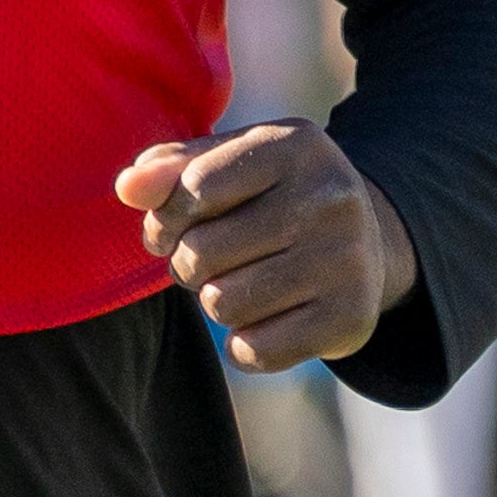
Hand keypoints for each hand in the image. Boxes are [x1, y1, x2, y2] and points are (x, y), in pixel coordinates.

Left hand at [115, 120, 415, 371]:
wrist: (368, 241)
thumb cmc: (272, 195)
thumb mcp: (229, 161)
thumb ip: (170, 167)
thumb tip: (128, 188)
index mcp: (294, 145)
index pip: (194, 187)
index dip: (165, 217)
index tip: (169, 227)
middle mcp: (330, 197)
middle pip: (203, 251)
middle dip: (188, 262)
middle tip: (207, 260)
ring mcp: (346, 259)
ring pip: (224, 304)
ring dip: (215, 302)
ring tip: (237, 285)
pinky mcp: (351, 318)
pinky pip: (256, 351)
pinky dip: (243, 345)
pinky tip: (263, 322)